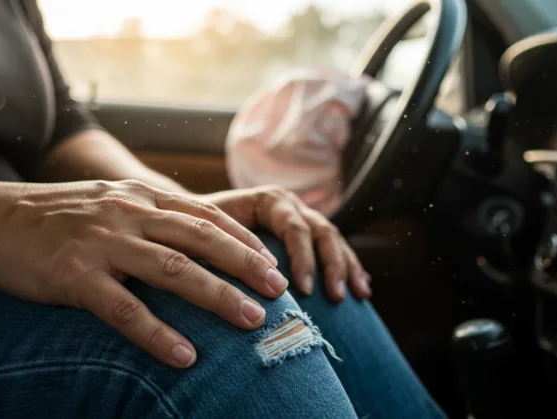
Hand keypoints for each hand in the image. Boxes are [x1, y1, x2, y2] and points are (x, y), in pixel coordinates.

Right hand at [0, 180, 287, 367]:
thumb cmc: (55, 214)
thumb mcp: (110, 200)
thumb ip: (149, 212)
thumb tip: (193, 236)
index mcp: (140, 197)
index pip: (206, 216)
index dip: (244, 240)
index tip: (273, 261)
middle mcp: (129, 215)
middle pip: (202, 240)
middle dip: (246, 265)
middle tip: (279, 290)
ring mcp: (103, 245)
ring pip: (174, 272)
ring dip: (218, 297)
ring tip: (251, 320)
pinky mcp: (76, 276)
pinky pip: (125, 310)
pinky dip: (158, 334)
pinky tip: (184, 356)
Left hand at [200, 186, 371, 301]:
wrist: (195, 223)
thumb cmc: (198, 232)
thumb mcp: (207, 235)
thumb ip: (227, 248)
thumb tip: (251, 279)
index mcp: (270, 200)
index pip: (294, 227)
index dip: (302, 258)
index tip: (302, 290)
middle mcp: (290, 205)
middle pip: (321, 231)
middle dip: (332, 265)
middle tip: (336, 297)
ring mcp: (302, 218)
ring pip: (332, 239)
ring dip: (346, 267)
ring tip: (358, 295)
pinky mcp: (306, 236)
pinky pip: (334, 249)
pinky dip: (348, 267)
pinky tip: (361, 290)